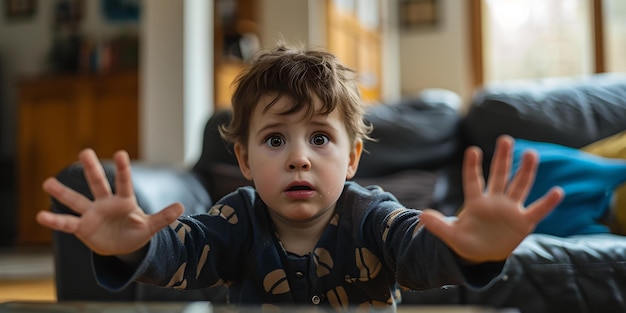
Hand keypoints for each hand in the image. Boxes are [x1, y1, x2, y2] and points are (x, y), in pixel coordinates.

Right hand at [36, 149, 183, 255]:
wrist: (122, 246)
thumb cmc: (136, 231)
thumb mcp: (151, 226)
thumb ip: (163, 217)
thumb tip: (181, 207)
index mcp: (124, 201)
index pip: (124, 182)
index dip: (122, 169)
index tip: (120, 153)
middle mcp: (106, 203)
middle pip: (98, 183)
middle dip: (92, 169)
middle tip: (85, 152)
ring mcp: (92, 214)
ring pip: (77, 200)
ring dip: (63, 192)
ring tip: (47, 182)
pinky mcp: (83, 227)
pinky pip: (67, 223)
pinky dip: (55, 220)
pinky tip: (41, 216)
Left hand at [420, 135, 563, 262]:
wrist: (483, 255)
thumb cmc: (467, 241)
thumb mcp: (451, 236)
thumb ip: (438, 226)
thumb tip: (421, 217)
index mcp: (476, 202)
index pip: (473, 181)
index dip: (472, 167)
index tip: (472, 150)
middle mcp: (495, 201)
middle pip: (499, 176)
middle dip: (502, 159)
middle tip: (505, 139)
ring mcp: (510, 210)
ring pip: (519, 186)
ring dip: (525, 171)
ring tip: (531, 154)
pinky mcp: (523, 222)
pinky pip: (537, 211)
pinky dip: (547, 203)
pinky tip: (558, 191)